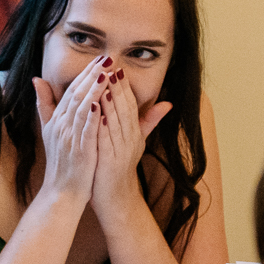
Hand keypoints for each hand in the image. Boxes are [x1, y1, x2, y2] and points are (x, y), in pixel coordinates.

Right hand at [37, 58, 110, 204]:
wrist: (61, 192)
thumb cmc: (61, 162)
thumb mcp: (49, 131)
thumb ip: (45, 106)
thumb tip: (37, 80)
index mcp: (57, 120)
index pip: (71, 91)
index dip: (85, 74)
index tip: (99, 59)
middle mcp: (61, 126)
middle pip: (76, 94)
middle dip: (92, 75)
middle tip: (107, 58)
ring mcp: (69, 138)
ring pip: (81, 108)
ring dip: (93, 90)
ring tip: (106, 73)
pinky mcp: (79, 151)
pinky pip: (85, 130)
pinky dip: (91, 116)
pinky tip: (99, 102)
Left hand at [91, 69, 170, 216]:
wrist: (115, 198)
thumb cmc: (118, 168)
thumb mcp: (136, 143)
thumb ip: (148, 122)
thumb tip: (167, 103)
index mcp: (135, 133)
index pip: (130, 104)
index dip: (124, 85)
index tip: (116, 66)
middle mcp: (130, 139)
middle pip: (125, 107)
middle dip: (118, 86)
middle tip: (110, 65)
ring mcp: (121, 149)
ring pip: (116, 120)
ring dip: (110, 99)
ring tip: (104, 81)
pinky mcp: (110, 159)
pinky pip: (105, 137)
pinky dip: (101, 122)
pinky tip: (95, 109)